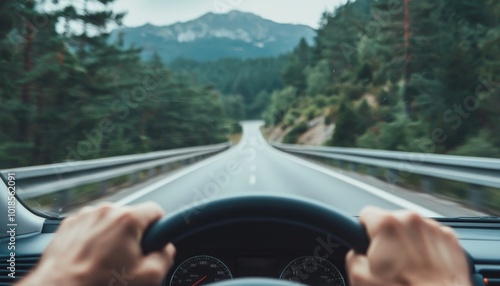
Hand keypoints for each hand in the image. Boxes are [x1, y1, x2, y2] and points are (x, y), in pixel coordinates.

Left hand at [18, 202, 175, 285]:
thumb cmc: (99, 283)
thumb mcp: (148, 277)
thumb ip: (166, 256)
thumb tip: (165, 249)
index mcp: (127, 219)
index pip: (156, 210)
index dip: (158, 227)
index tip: (153, 241)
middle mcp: (105, 211)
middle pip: (131, 216)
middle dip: (133, 235)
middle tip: (127, 258)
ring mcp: (85, 216)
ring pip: (109, 221)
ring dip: (112, 236)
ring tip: (105, 260)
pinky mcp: (69, 224)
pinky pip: (90, 226)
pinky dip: (93, 239)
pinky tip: (91, 258)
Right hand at [346, 207, 470, 285]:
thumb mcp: (359, 278)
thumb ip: (352, 257)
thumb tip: (357, 253)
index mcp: (388, 225)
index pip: (366, 214)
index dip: (363, 231)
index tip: (367, 244)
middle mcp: (413, 221)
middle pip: (391, 222)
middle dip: (388, 239)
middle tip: (389, 264)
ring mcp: (435, 230)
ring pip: (413, 230)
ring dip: (408, 243)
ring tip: (409, 269)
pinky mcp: (452, 242)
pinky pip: (432, 239)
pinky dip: (427, 250)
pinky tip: (424, 270)